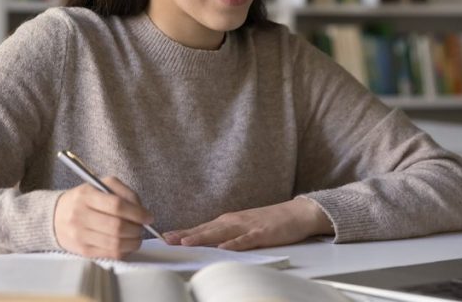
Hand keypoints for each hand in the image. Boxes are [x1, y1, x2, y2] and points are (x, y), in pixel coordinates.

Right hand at [53, 176, 153, 259]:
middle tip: (142, 227)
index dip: (137, 212)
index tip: (148, 216)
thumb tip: (141, 209)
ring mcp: (80, 235)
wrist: (55, 217)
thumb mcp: (99, 186)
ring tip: (136, 236)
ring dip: (133, 242)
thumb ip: (122, 192)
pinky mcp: (83, 250)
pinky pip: (110, 254)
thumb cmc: (82, 200)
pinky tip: (127, 244)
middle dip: (137, 228)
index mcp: (86, 196)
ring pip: (115, 243)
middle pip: (117, 227)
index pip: (117, 205)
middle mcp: (81, 215)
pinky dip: (124, 250)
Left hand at [162, 197, 332, 250]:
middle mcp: (234, 221)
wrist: (297, 213)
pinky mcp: (262, 233)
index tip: (164, 237)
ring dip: (203, 237)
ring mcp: (248, 226)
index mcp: (229, 221)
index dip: (183, 232)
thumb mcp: (244, 227)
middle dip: (185, 234)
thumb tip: (208, 245)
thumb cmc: (269, 222)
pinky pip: (246, 240)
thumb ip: (227, 235)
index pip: (202, 228)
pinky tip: (223, 248)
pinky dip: (234, 244)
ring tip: (186, 242)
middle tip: (166, 240)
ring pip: (221, 233)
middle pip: (206, 229)